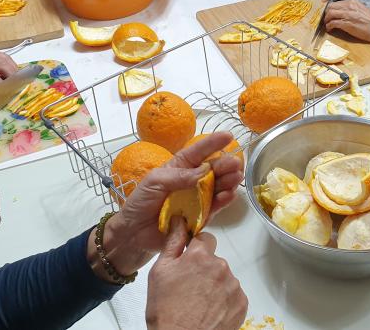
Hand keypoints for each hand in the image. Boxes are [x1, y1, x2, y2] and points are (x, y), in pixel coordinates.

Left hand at [97, 133, 243, 275]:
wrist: (133, 233)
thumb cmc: (140, 202)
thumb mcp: (154, 181)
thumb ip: (178, 176)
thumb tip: (204, 170)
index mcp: (179, 167)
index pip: (198, 152)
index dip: (212, 143)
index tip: (228, 135)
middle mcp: (191, 181)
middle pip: (212, 170)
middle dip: (225, 164)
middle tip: (236, 163)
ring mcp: (197, 200)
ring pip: (217, 188)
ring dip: (228, 182)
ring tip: (237, 177)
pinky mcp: (200, 218)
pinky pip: (214, 208)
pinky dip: (223, 201)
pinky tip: (229, 195)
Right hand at [146, 219, 247, 329]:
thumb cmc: (166, 311)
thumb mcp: (160, 271)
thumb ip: (173, 242)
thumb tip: (179, 220)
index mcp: (199, 256)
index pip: (204, 239)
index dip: (196, 251)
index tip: (190, 262)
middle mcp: (220, 266)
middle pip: (214, 260)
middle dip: (205, 270)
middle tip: (190, 288)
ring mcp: (233, 285)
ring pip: (224, 277)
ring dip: (215, 285)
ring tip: (199, 303)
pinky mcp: (241, 302)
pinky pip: (234, 295)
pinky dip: (225, 301)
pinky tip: (211, 311)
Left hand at [324, 0, 369, 43]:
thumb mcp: (361, 9)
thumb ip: (351, 9)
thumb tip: (343, 13)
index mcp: (352, 2)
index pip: (337, 3)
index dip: (331, 8)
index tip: (329, 13)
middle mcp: (348, 6)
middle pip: (331, 7)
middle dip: (326, 13)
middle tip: (326, 18)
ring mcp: (347, 14)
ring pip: (330, 14)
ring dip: (326, 20)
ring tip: (327, 24)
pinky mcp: (346, 23)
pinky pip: (333, 23)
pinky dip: (329, 26)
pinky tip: (330, 29)